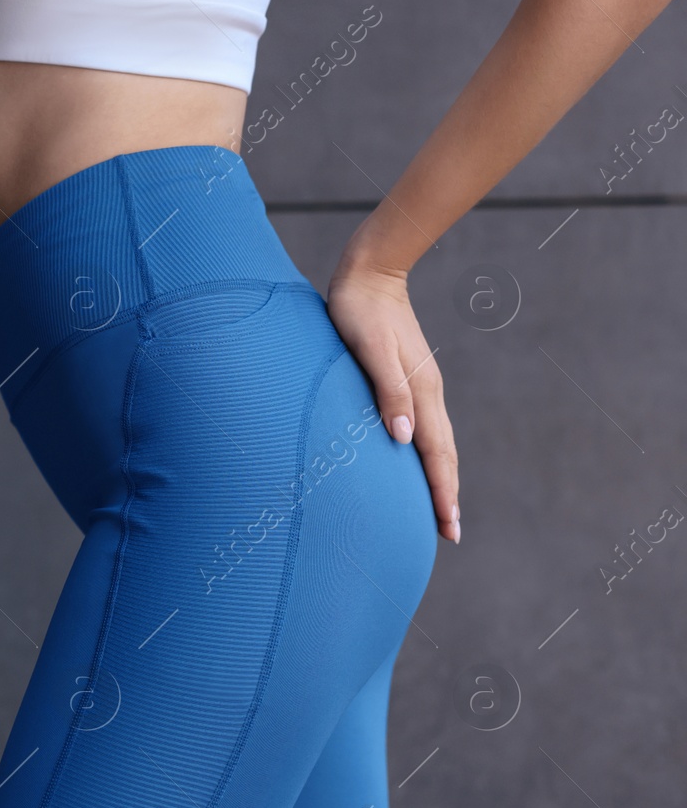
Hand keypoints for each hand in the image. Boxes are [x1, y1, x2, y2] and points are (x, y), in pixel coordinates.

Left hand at [326, 251, 460, 543]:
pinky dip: (426, 453)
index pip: (435, 453)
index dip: (442, 492)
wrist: (368, 274)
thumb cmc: (357, 312)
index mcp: (421, 391)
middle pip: (442, 453)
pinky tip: (417, 461)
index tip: (449, 527)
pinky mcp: (410, 380)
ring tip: (440, 509)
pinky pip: (424, 428)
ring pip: (436, 442)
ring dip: (439, 477)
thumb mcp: (368, 351)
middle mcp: (428, 393)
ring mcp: (422, 386)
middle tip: (450, 533)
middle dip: (446, 494)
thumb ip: (387, 392)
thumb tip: (403, 439)